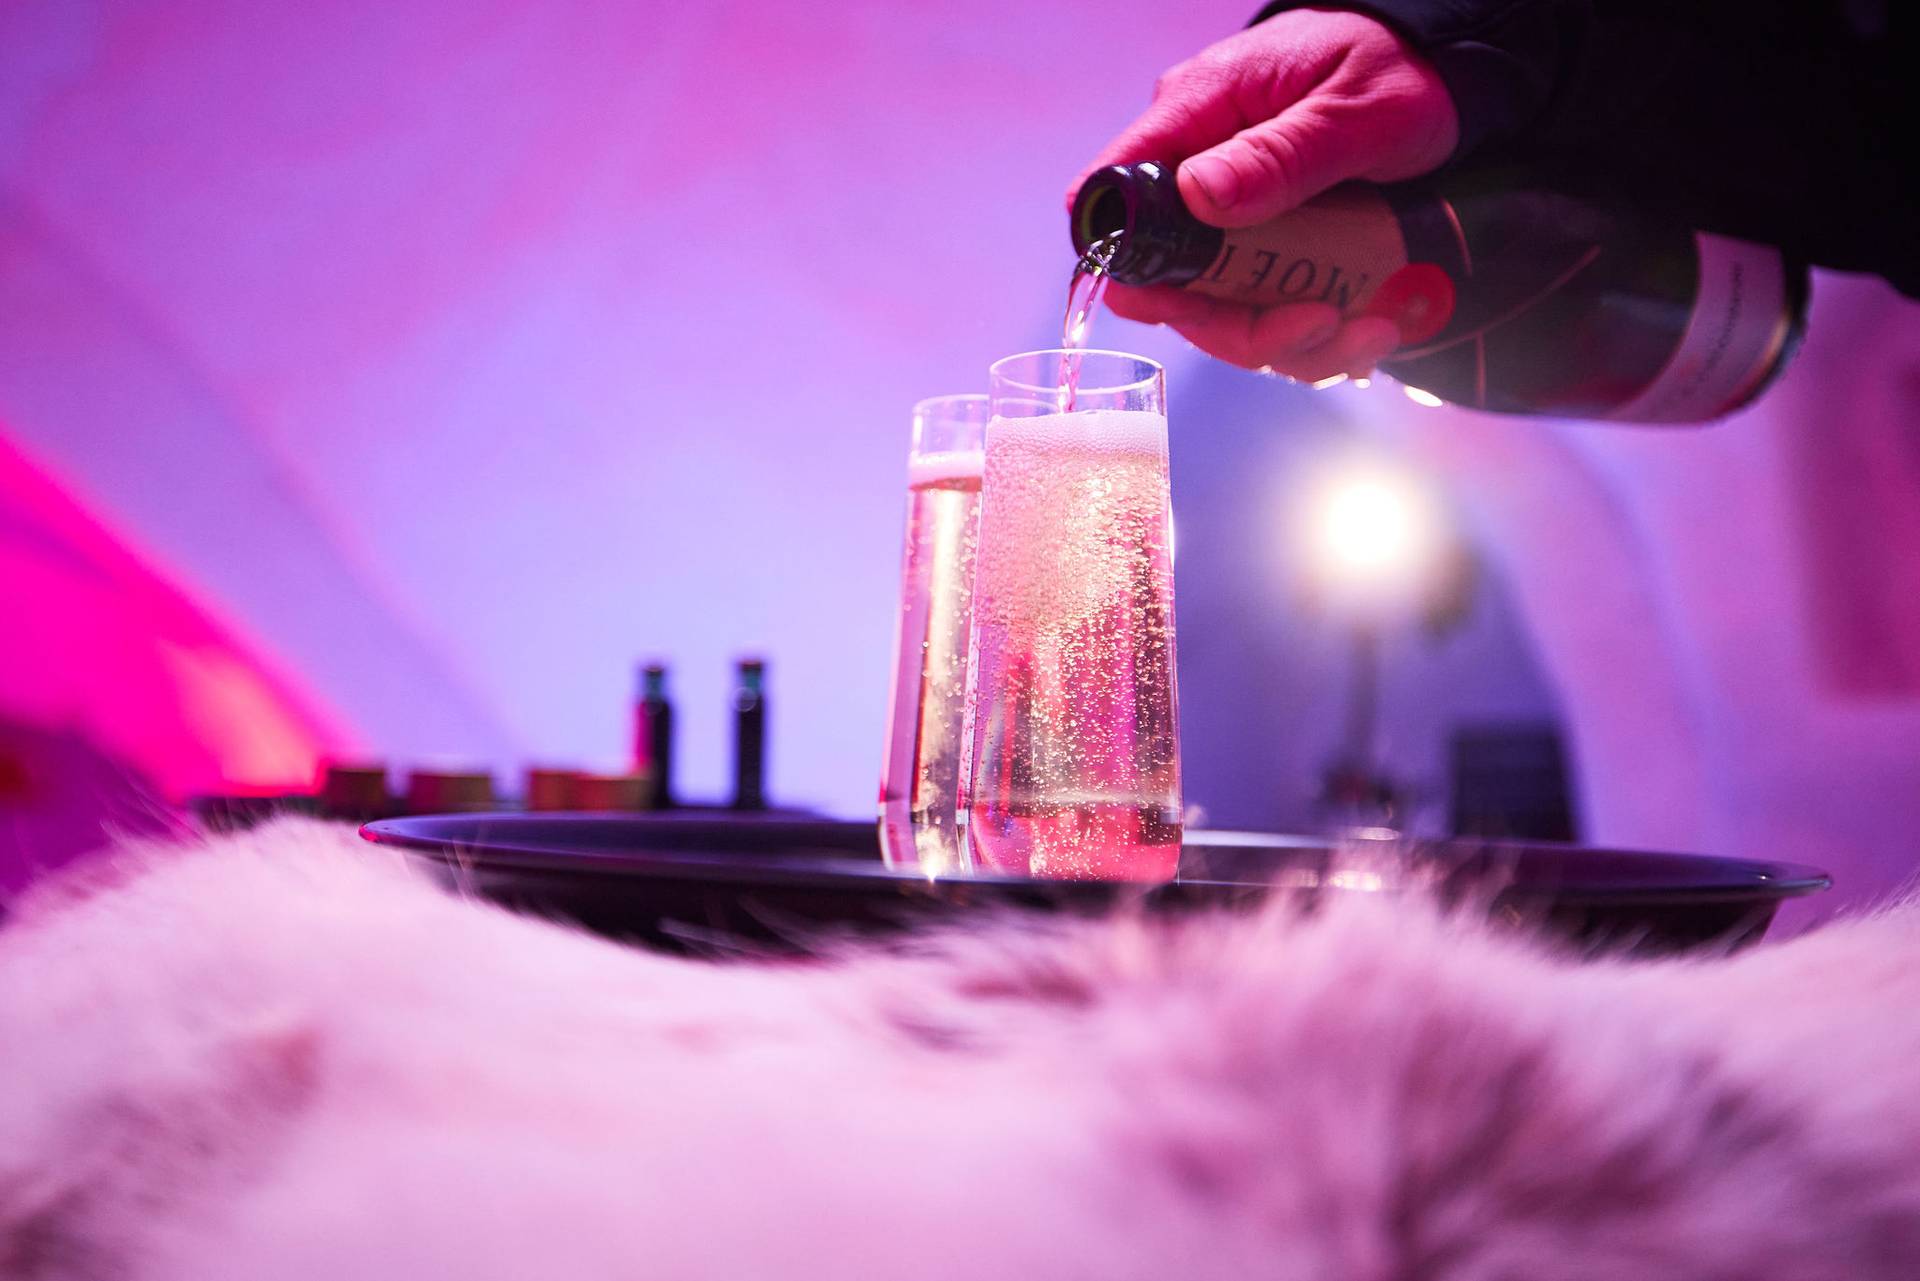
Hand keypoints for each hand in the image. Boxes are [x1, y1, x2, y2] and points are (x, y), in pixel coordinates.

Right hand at [1071, 7, 1458, 380]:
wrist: (1448, 70)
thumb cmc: (1400, 65)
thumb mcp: (1353, 108)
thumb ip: (1278, 153)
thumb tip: (1197, 196)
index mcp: (1198, 114)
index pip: (1116, 193)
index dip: (1128, 262)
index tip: (1187, 307)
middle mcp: (1203, 173)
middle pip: (1173, 283)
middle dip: (1242, 327)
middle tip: (1320, 325)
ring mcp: (1236, 217)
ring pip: (1227, 312)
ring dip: (1295, 343)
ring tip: (1371, 330)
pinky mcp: (1272, 248)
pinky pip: (1271, 310)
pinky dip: (1320, 336)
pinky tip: (1373, 323)